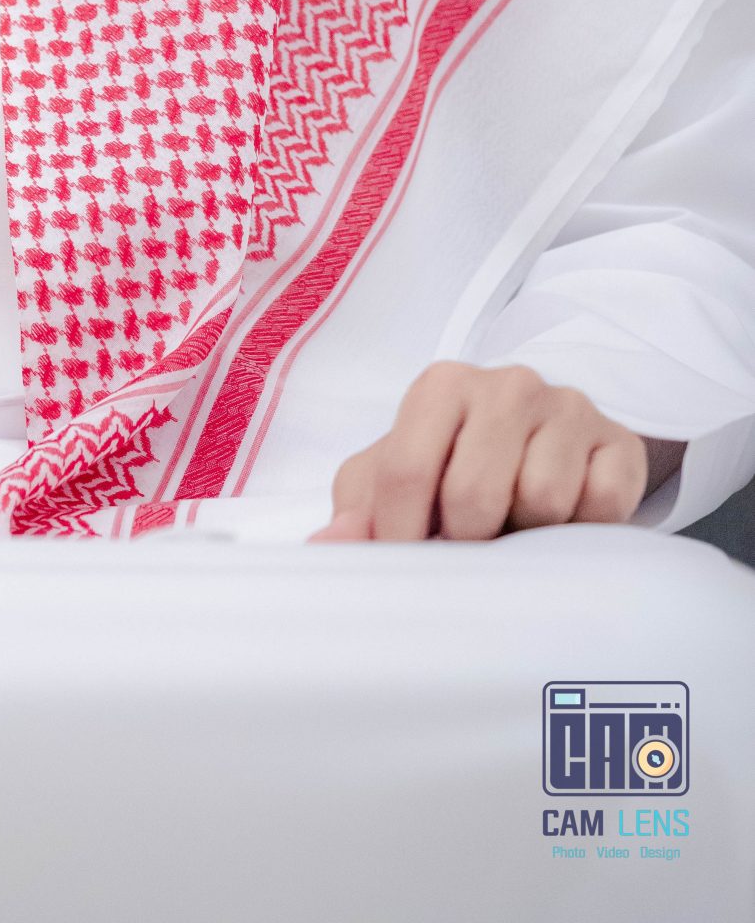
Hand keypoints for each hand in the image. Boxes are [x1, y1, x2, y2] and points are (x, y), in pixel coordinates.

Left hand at [306, 360, 685, 542]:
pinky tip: (565, 521)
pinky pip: (602, 507)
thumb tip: (329, 543)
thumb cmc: (454, 463)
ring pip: (542, 503)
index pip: (406, 470)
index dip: (400, 534)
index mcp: (442, 386)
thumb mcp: (396, 473)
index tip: (406, 564)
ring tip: (517, 524)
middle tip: (471, 542)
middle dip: (467, 538)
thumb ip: (358, 505)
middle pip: (474, 495)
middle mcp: (508, 384)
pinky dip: (582, 530)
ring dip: (527, 535)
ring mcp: (570, 409)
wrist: (545, 443)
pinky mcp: (621, 444)